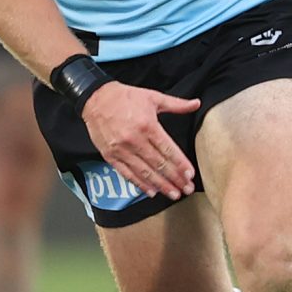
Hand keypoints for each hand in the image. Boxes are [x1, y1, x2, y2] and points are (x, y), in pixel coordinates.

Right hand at [80, 82, 199, 198]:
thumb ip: (176, 104)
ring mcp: (120, 149)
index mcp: (147, 126)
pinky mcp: (109, 155)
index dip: (180, 164)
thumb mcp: (153, 97)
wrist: (94, 98)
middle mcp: (134, 140)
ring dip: (160, 185)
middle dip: (175, 179)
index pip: (168, 150)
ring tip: (173, 194)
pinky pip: (126, 173)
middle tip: (187, 189)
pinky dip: (139, 183)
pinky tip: (151, 191)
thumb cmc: (125, 97)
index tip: (190, 175)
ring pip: (144, 172)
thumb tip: (196, 103)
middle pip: (158, 164)